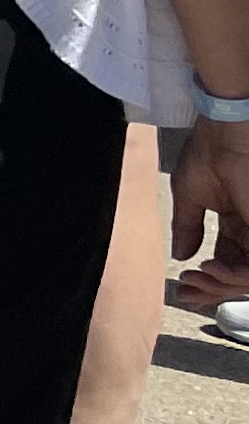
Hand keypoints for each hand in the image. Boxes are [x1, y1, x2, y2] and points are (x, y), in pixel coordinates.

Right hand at [178, 118, 248, 307]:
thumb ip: (187, 226)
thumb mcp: (189, 195)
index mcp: (238, 222)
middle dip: (212, 288)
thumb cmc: (207, 154)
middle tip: (186, 291)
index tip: (184, 288)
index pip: (229, 261)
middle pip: (238, 274)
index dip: (208, 278)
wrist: (226, 132)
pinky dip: (235, 274)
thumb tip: (180, 255)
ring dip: (222, 283)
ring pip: (248, 275)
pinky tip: (211, 268)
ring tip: (198, 276)